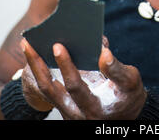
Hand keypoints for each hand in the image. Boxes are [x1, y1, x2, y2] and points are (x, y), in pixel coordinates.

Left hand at [20, 38, 146, 119]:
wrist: (125, 116)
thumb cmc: (128, 96)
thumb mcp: (131, 82)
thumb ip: (117, 69)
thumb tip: (103, 51)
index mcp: (94, 108)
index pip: (75, 86)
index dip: (66, 66)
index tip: (57, 46)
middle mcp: (76, 113)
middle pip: (49, 88)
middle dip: (37, 64)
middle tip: (28, 43)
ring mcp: (67, 111)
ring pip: (45, 89)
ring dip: (34, 66)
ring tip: (27, 45)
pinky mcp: (64, 105)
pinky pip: (48, 89)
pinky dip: (40, 70)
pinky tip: (37, 54)